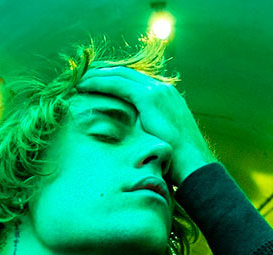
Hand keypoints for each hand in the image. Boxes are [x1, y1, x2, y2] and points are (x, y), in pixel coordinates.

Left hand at [75, 66, 215, 186]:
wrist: (193, 164)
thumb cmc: (178, 160)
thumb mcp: (162, 140)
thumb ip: (149, 132)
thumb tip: (134, 141)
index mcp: (167, 97)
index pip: (135, 81)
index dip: (114, 79)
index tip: (97, 82)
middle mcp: (163, 88)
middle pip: (126, 73)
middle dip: (103, 72)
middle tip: (83, 76)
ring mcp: (158, 91)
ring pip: (120, 75)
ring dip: (97, 75)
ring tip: (79, 79)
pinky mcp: (150, 98)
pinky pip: (118, 85)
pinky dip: (99, 82)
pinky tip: (84, 85)